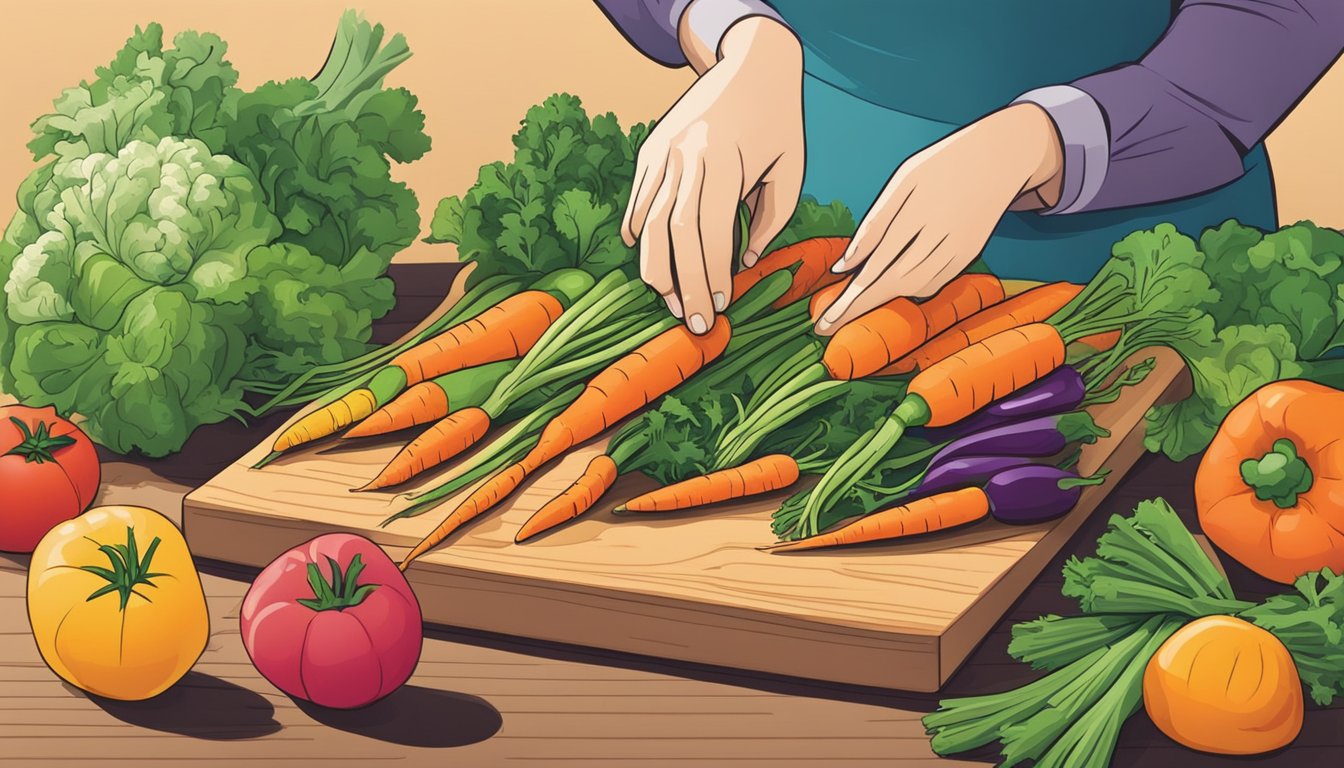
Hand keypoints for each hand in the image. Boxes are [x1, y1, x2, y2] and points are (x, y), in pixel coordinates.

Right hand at [621, 16, 803, 334]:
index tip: (717, 307)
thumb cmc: (778, 123)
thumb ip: (769, 222)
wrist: (752, 64)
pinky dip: (638, 235)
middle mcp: (685, 155)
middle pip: (673, 232)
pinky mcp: (649, 151)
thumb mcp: (790, 172)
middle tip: (691, 320)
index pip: (710, 229)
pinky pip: (638, 202)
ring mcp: (661, 151)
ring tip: (667, 300)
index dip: (711, 273)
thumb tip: (741, 265)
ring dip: (655, 267)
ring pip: (646, 221)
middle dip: (682, 282)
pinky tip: (649, 264)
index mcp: (723, 159)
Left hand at [814, 104, 1064, 334]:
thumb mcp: (904, 180)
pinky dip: (911, 290)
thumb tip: (844, 267)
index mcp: (917, 213)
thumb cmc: (941, 165)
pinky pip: (934, 283)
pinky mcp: (970, 255)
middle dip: (857, 308)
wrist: (1001, 157)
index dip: (848, 299)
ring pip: (914, 287)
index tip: (823, 321)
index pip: (874, 267)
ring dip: (883, 300)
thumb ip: (873, 225)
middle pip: (891, 284)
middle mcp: (939, 236)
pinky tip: (892, 288)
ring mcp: (958, 249)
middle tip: (826, 327)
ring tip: (852, 307)